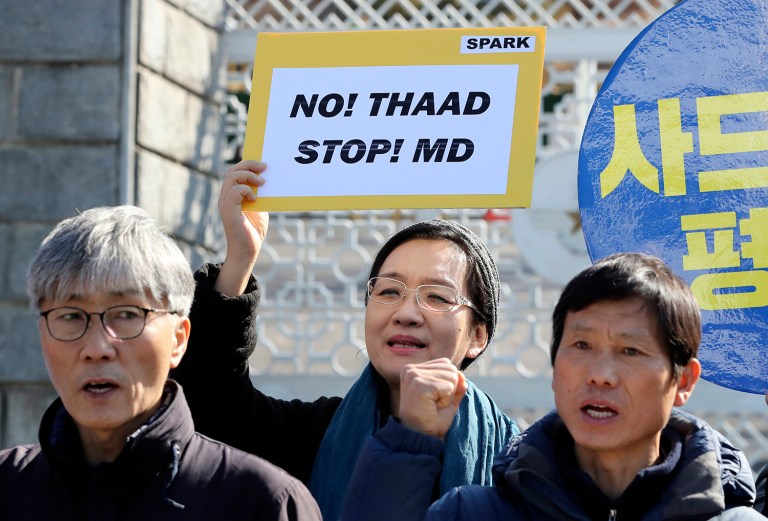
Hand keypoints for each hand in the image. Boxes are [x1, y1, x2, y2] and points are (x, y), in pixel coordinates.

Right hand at [215, 160, 268, 295]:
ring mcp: (225, 203)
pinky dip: (246, 190)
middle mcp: (225, 197)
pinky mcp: (228, 210)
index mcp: (232, 195)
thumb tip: (267, 180)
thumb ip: (260, 195)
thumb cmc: (253, 231)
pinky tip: (255, 199)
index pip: (234, 172)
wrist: (248, 251)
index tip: (263, 165)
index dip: (247, 164)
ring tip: (262, 183)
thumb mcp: (260, 208)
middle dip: (248, 165)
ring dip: (248, 176)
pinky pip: (234, 191)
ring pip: (231, 177)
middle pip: (231, 171)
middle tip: (264, 167)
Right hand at [398, 358, 467, 438]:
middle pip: (451, 368)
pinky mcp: (419, 384)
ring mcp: (413, 375)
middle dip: (450, 389)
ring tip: (433, 405)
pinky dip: (446, 400)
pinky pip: (448, 387)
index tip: (433, 398)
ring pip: (452, 376)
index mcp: (414, 368)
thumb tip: (462, 375)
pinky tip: (433, 407)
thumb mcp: (448, 399)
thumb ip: (456, 385)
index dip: (448, 384)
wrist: (420, 437)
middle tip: (434, 404)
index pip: (446, 364)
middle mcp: (411, 369)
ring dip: (448, 395)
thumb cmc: (431, 420)